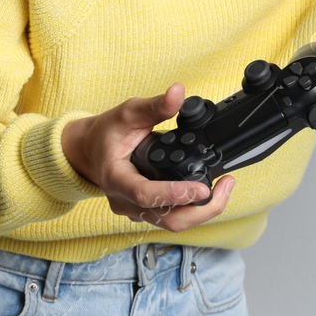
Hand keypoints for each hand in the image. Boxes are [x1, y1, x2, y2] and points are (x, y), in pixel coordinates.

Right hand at [60, 83, 236, 232]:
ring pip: (173, 223)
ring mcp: (135, 211)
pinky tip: (209, 191)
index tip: (202, 188)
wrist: (89, 151)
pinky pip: (172, 219)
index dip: (175, 194)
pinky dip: (194, 209)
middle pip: (168, 220)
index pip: (146, 195)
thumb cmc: (106, 133)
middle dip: (202, 209)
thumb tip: (177, 92)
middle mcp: (125, 202)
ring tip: (224, 187)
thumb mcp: (127, 113)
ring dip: (202, 211)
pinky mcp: (145, 212)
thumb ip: (154, 106)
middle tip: (226, 185)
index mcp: (116, 179)